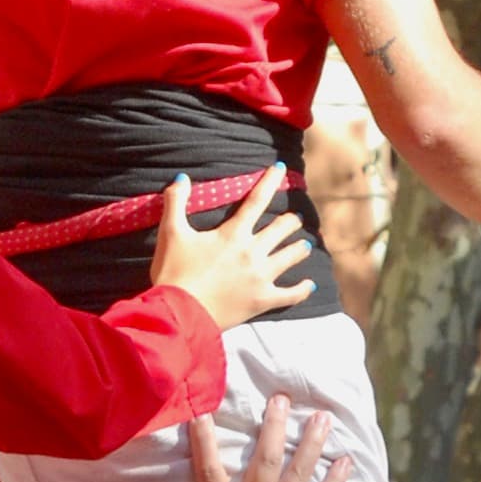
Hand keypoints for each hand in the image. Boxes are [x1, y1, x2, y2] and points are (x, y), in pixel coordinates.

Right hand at [149, 168, 312, 333]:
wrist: (178, 313)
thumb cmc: (173, 272)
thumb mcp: (171, 233)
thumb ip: (176, 203)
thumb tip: (182, 178)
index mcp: (233, 234)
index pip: (257, 200)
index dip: (269, 181)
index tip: (280, 168)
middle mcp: (252, 252)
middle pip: (282, 228)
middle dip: (290, 220)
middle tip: (294, 218)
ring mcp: (261, 277)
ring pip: (291, 256)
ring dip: (299, 248)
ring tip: (303, 245)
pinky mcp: (262, 301)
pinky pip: (290, 295)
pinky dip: (301, 290)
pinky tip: (310, 285)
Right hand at [184, 399, 353, 481]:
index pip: (208, 470)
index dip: (204, 439)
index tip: (202, 411)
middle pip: (263, 458)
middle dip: (273, 424)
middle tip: (280, 398)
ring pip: (298, 471)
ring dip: (311, 441)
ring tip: (321, 417)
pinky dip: (336, 478)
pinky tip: (346, 459)